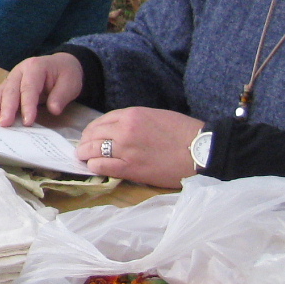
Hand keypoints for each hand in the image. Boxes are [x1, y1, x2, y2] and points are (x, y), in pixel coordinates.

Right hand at [0, 53, 84, 126]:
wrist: (62, 64)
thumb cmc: (66, 74)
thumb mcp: (70, 83)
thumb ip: (61, 96)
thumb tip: (54, 110)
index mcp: (35, 67)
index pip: (29, 88)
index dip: (28, 105)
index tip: (28, 122)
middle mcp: (20, 70)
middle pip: (11, 90)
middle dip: (6, 108)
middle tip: (3, 123)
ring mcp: (13, 76)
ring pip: (2, 91)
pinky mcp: (10, 83)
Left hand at [77, 107, 203, 187]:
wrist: (201, 151)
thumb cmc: (184, 132)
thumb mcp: (155, 116)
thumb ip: (134, 121)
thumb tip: (119, 129)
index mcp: (131, 115)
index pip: (101, 120)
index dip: (93, 129)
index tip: (90, 135)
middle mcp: (124, 130)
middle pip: (93, 134)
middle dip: (85, 141)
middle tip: (83, 148)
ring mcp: (125, 150)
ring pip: (92, 150)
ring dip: (85, 154)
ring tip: (84, 158)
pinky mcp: (130, 169)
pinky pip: (102, 167)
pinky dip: (95, 167)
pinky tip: (95, 167)